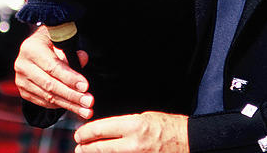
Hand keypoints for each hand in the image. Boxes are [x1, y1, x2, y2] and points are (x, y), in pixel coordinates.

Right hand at [14, 26, 92, 118]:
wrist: (36, 46)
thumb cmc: (52, 41)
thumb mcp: (61, 39)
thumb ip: (71, 50)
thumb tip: (82, 59)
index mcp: (31, 49)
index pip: (52, 67)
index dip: (69, 78)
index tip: (85, 86)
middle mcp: (22, 65)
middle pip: (50, 85)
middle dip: (72, 96)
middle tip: (89, 103)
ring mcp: (21, 80)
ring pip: (48, 97)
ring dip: (69, 105)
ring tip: (86, 110)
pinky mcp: (23, 91)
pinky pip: (43, 102)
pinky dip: (59, 105)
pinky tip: (73, 106)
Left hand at [74, 112, 188, 152]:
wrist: (188, 141)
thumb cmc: (167, 126)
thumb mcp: (144, 117)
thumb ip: (123, 124)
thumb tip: (104, 130)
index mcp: (134, 126)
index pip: (100, 130)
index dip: (85, 133)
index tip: (79, 134)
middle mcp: (133, 144)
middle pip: (99, 148)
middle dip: (84, 148)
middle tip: (78, 147)